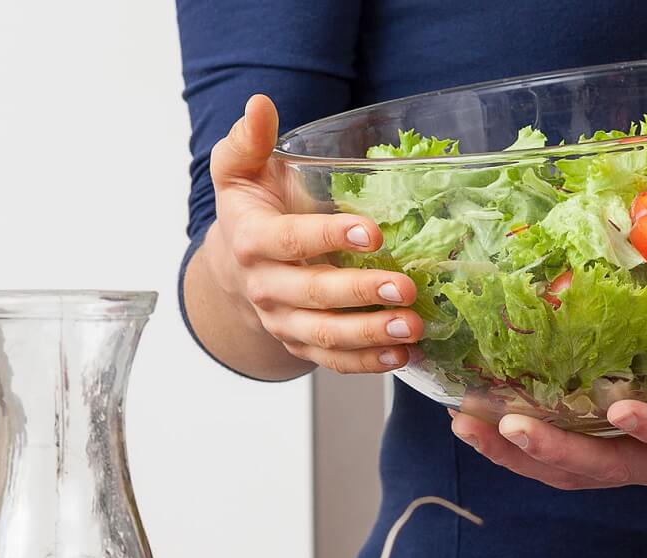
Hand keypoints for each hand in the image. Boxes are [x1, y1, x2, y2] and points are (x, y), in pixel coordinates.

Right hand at [200, 95, 422, 374]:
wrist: (233, 269)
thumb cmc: (252, 211)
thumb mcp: (240, 171)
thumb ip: (251, 141)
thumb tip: (261, 105)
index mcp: (253, 240)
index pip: (291, 241)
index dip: (330, 237)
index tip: (372, 233)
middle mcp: (267, 286)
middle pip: (315, 295)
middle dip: (362, 294)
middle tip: (406, 287)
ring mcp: (284, 321)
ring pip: (327, 335)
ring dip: (372, 334)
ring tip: (413, 327)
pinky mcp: (302, 345)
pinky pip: (334, 361)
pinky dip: (368, 363)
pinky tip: (403, 355)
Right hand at [450, 359, 646, 489]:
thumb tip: (623, 258)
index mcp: (642, 444)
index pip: (560, 450)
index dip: (506, 441)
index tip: (456, 409)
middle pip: (567, 471)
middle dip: (511, 452)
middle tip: (462, 422)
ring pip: (609, 465)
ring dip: (558, 449)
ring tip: (512, 424)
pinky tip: (619, 410)